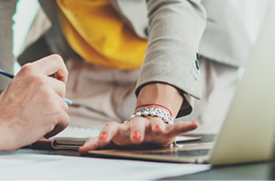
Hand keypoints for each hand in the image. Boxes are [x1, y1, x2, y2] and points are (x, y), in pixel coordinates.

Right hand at [0, 54, 69, 148]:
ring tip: (36, 122)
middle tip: (40, 112)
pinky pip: (65, 120)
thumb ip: (34, 84)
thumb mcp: (17, 86)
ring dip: (54, 116)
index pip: (56, 61)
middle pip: (61, 88)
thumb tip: (55, 91)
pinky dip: (56, 128)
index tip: (60, 82)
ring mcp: (48, 94)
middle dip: (54, 101)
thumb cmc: (3, 113)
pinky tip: (41, 130)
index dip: (62, 72)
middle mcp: (40, 79)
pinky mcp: (54, 110)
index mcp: (30, 70)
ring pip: (63, 106)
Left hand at [78, 116, 198, 152]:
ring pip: (155, 124)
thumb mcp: (113, 138)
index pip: (111, 127)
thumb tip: (80, 149)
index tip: (100, 140)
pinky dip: (186, 126)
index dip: (105, 133)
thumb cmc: (128, 133)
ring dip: (157, 126)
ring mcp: (152, 126)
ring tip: (161, 130)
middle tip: (135, 138)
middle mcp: (136, 125)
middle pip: (134, 124)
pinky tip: (194, 125)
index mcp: (122, 129)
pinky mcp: (167, 128)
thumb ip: (97, 142)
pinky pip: (177, 127)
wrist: (147, 124)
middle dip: (135, 131)